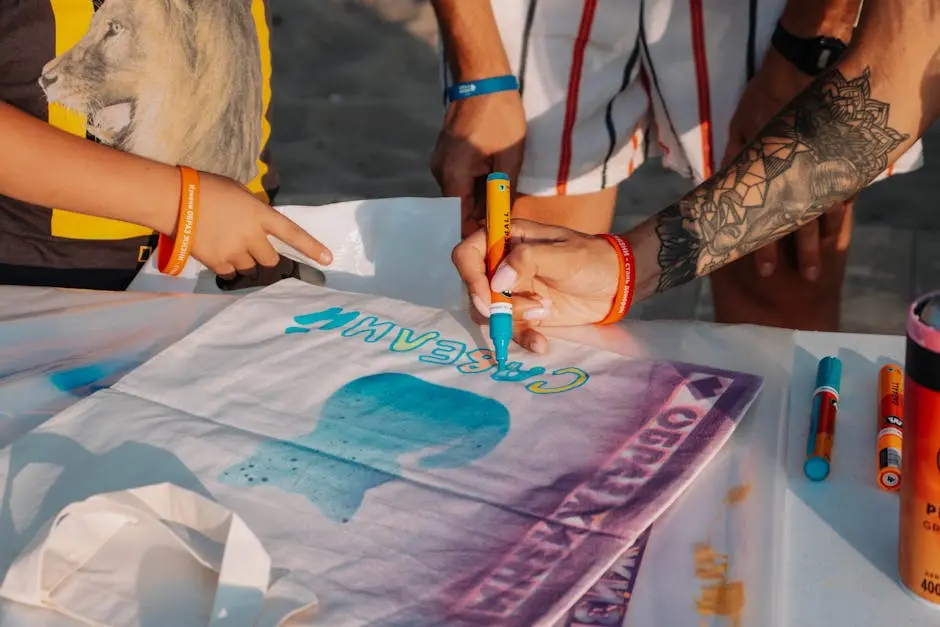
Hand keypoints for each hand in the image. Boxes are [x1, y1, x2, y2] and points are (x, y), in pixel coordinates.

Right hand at [186, 173, 331, 277]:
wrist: (175, 199)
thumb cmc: (206, 188)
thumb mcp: (239, 194)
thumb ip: (254, 212)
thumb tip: (259, 228)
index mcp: (260, 214)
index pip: (293, 233)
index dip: (312, 247)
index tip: (328, 259)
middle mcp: (252, 235)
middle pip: (272, 260)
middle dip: (267, 259)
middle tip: (254, 251)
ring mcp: (235, 250)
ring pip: (252, 269)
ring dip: (247, 264)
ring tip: (230, 249)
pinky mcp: (217, 261)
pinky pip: (231, 274)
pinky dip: (229, 269)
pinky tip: (218, 256)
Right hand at [431, 91, 525, 236]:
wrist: (482, 79)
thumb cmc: (500, 115)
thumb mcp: (510, 158)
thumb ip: (503, 194)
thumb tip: (501, 222)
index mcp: (454, 175)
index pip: (461, 218)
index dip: (478, 232)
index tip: (495, 241)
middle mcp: (440, 172)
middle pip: (460, 207)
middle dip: (482, 215)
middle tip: (506, 217)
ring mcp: (440, 162)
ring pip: (461, 193)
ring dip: (480, 197)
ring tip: (502, 191)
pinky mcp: (445, 155)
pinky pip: (459, 179)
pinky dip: (475, 183)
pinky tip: (493, 174)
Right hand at [452, 219, 619, 352]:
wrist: (614, 285)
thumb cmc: (590, 259)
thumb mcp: (563, 255)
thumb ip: (528, 261)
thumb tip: (496, 282)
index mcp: (506, 239)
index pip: (468, 254)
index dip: (470, 277)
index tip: (488, 298)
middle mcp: (501, 264)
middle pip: (475, 289)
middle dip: (498, 305)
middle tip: (529, 309)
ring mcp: (510, 291)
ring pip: (489, 313)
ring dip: (514, 320)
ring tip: (544, 311)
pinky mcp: (521, 313)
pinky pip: (509, 329)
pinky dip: (523, 338)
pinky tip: (540, 343)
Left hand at [723, 48, 825, 280]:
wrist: (802, 63)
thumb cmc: (763, 94)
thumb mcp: (740, 126)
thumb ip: (734, 158)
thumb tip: (717, 186)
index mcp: (771, 172)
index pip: (765, 219)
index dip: (762, 246)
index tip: (761, 270)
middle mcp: (798, 174)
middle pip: (800, 223)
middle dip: (802, 252)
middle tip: (804, 279)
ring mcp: (822, 164)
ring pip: (824, 210)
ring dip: (822, 237)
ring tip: (819, 262)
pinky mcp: (839, 152)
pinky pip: (843, 185)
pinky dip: (840, 205)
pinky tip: (838, 222)